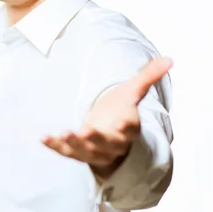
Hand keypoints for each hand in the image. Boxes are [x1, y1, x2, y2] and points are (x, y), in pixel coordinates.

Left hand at [42, 57, 171, 177]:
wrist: (111, 132)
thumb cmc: (121, 109)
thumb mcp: (133, 91)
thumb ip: (148, 76)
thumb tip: (169, 59)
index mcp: (128, 127)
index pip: (130, 128)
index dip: (126, 126)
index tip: (123, 121)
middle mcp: (112, 143)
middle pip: (106, 144)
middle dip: (96, 139)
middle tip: (84, 131)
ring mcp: (94, 150)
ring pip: (86, 152)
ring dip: (73, 144)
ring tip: (62, 134)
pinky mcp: (78, 152)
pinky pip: (67, 152)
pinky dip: (55, 146)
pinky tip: (44, 138)